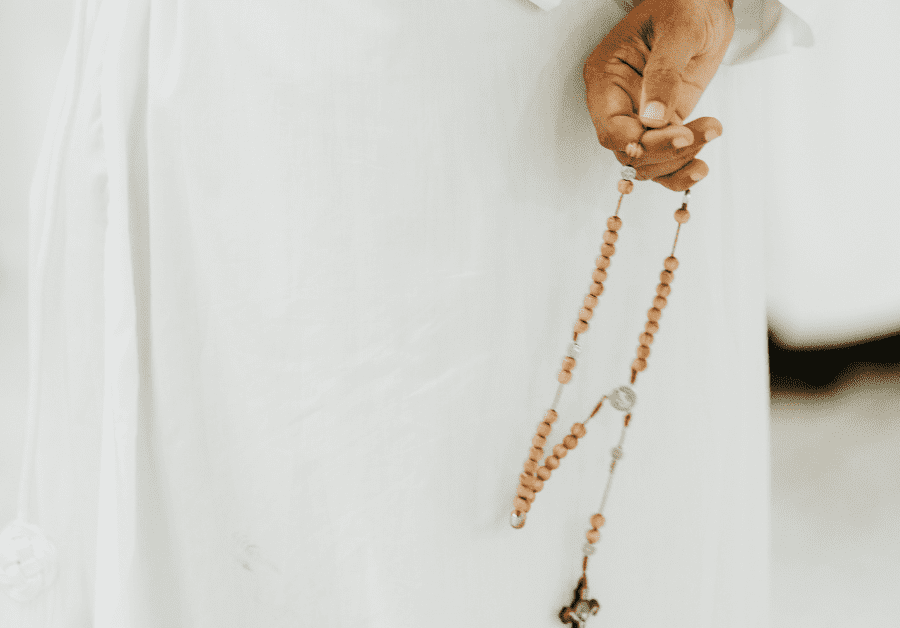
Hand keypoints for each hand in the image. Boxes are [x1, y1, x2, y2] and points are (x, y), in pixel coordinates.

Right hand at [583, 0, 734, 190]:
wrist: (706, 2)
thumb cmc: (686, 4)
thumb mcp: (678, 31)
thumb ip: (664, 73)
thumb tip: (653, 117)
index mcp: (607, 77)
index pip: (610, 126)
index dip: (635, 142)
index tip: (671, 137)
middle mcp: (618, 102)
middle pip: (628, 150)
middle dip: (663, 151)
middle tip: (695, 134)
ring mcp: (641, 115)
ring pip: (646, 163)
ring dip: (677, 162)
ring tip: (710, 132)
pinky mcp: (665, 123)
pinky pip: (665, 160)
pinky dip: (680, 171)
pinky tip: (700, 166)